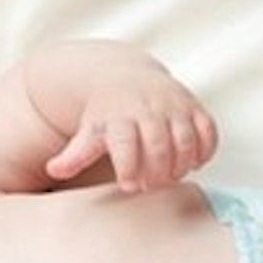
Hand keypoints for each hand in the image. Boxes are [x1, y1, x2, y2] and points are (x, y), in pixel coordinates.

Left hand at [44, 67, 218, 192]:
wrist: (123, 76)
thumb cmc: (105, 114)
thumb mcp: (89, 131)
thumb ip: (75, 154)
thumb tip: (53, 171)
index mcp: (120, 116)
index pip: (126, 144)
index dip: (128, 168)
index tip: (127, 185)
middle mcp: (149, 108)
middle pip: (159, 147)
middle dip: (157, 173)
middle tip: (148, 185)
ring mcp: (174, 106)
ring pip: (186, 141)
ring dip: (181, 166)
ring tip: (168, 177)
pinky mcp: (194, 106)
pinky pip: (208, 131)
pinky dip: (204, 151)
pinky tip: (191, 162)